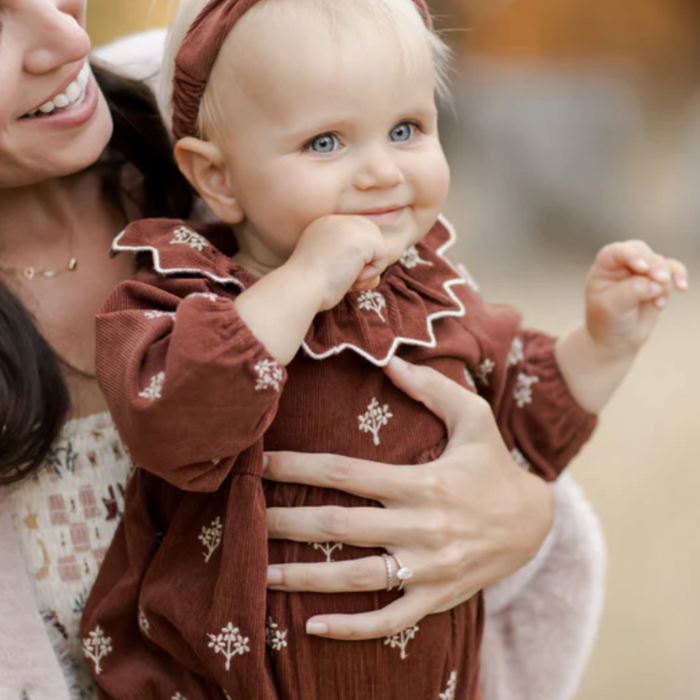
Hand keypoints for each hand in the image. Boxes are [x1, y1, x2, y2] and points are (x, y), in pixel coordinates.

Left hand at [263, 357, 553, 640]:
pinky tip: (313, 627)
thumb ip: (432, 388)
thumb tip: (389, 363)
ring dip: (305, 579)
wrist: (534, 522)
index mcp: (423, 482)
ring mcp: (428, 568)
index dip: (298, 468)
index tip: (260, 464)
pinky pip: (390, 620)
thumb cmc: (494, 464)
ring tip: (260, 575)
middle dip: (287, 523)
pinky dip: (352, 628)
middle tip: (244, 519)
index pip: (346, 473)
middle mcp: (421, 526)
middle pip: (340, 526)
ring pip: (356, 577)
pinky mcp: (437, 598)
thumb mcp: (474, 416)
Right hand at [291, 215, 391, 311]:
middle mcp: (336, 220)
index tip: (340, 274)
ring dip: (368, 270)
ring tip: (346, 278)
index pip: (357, 235)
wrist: (300, 288)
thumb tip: (375, 279)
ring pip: (378, 247)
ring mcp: (349, 226)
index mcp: (324, 225)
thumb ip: (353, 269)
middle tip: (347, 278)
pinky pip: (383, 257)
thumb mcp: (331, 272)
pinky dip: (371, 274)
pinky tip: (351, 277)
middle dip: (366, 261)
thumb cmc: (310, 287)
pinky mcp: (362, 239)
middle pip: (372, 237)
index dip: (358, 258)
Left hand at [586, 240, 687, 356]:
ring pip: (660, 262)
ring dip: (665, 279)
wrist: (617, 339)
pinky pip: (674, 269)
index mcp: (604, 267)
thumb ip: (632, 290)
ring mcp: (641, 271)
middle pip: (643, 252)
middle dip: (654, 265)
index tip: (642, 268)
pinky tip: (681, 288)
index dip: (631, 255)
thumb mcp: (612, 306)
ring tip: (658, 302)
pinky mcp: (657, 280)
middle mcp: (622, 265)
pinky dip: (679, 277)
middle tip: (661, 280)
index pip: (616, 252)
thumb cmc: (607, 320)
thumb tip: (657, 283)